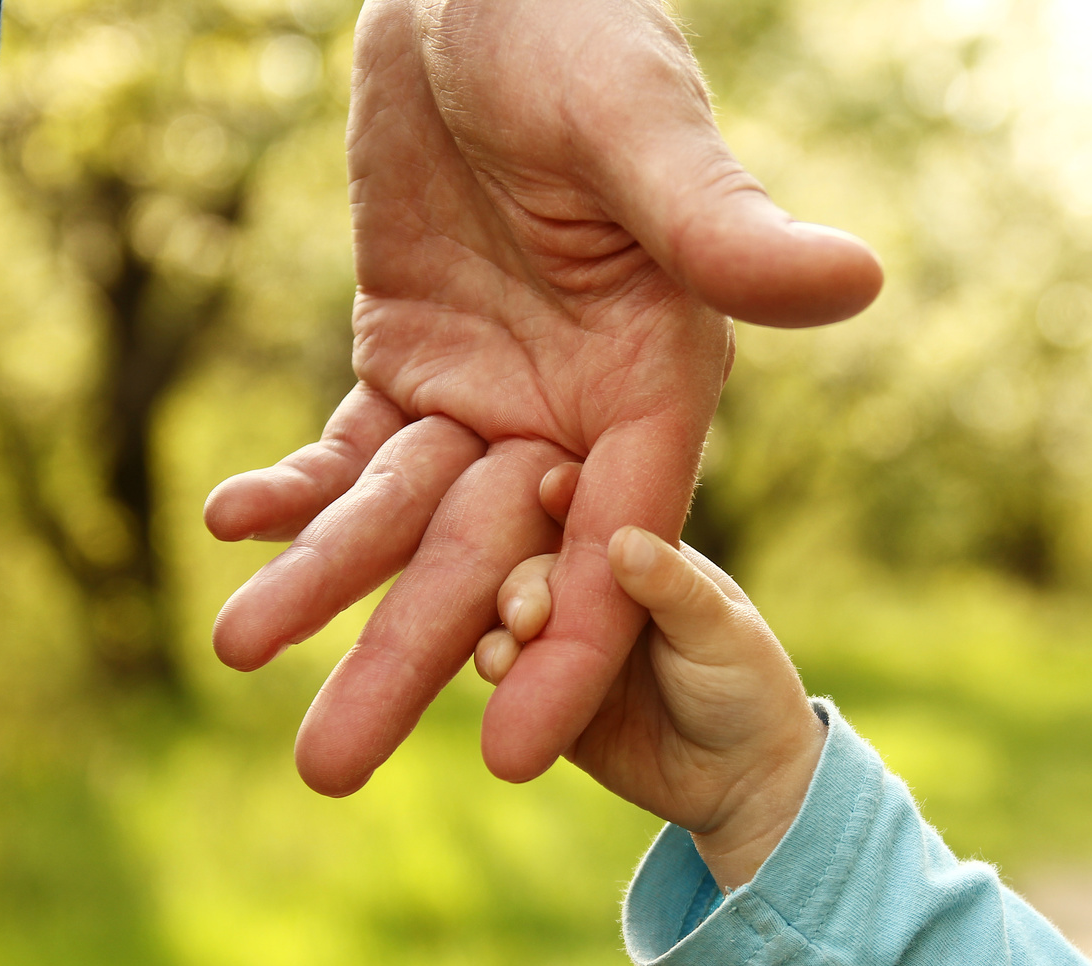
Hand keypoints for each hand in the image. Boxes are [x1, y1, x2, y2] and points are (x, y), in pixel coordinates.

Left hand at [204, 0, 880, 796]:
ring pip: (405, 519)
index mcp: (653, 385)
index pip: (613, 544)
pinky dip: (298, 488)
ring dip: (323, 586)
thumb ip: (726, 231)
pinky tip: (235, 525)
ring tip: (234, 653)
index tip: (507, 754)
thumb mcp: (642, 136)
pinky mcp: (411, 360)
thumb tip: (857, 283)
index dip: (566, 649)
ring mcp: (491, 393)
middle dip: (412, 658)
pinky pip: (352, 451)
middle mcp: (575, 412)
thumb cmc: (581, 42)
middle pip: (493, 561)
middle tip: (327, 767)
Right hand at [474, 466, 824, 889]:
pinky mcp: (549, 699)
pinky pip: (512, 682)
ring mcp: (568, 648)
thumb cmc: (748, 687)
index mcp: (641, 561)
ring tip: (509, 648)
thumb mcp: (721, 632)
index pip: (593, 518)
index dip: (564, 500)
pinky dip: (500, 674)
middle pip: (539, 570)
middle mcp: (595, 597)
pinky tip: (498, 676)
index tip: (550, 488)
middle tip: (528, 614)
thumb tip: (623, 537)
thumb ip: (672, 588)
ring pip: (514, 623)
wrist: (742, 782)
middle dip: (524, 585)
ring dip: (501, 630)